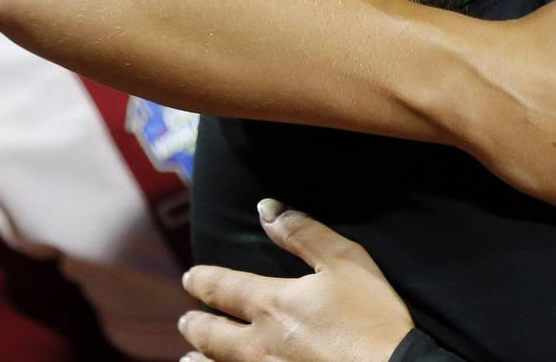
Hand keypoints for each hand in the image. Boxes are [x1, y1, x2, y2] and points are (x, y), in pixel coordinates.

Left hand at [180, 200, 412, 361]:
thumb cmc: (371, 315)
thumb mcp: (345, 261)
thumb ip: (303, 233)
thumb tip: (266, 208)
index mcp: (271, 304)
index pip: (223, 288)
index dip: (203, 281)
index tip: (189, 277)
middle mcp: (257, 344)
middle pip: (211, 335)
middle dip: (195, 326)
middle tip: (185, 321)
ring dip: (198, 359)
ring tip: (188, 357)